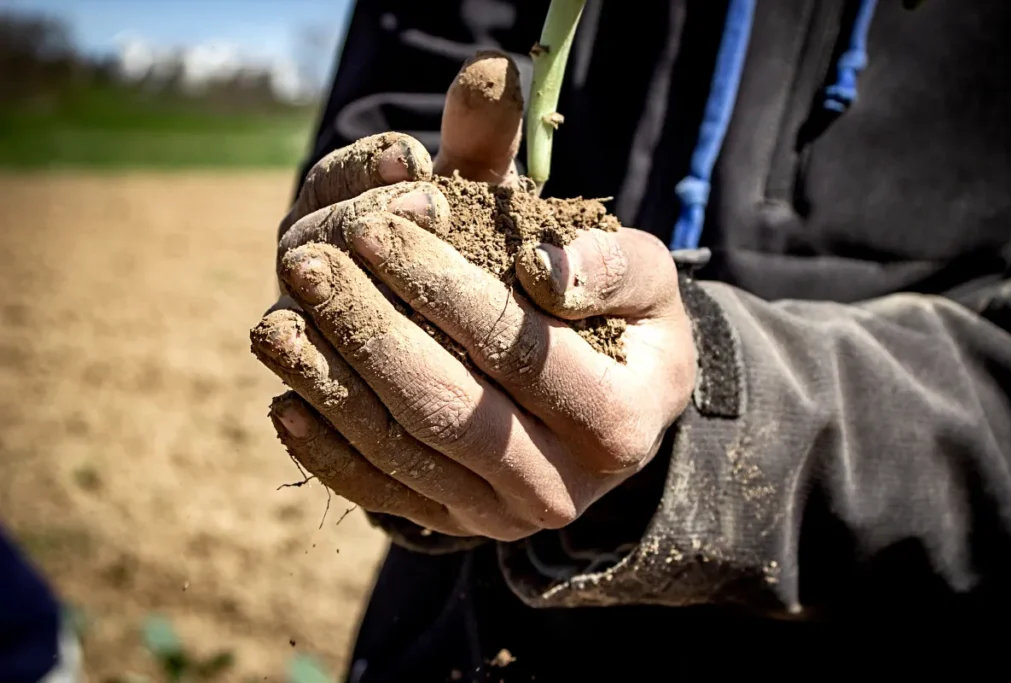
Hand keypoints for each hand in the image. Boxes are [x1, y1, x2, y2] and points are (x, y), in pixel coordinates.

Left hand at [251, 52, 695, 540]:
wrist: (620, 408)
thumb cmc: (631, 327)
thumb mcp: (647, 280)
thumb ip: (610, 266)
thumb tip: (538, 269)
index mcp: (619, 422)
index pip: (517, 351)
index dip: (440, 288)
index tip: (376, 229)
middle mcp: (561, 487)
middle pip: (446, 408)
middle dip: (367, 330)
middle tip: (308, 264)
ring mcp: (504, 516)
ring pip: (403, 454)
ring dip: (330, 387)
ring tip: (276, 323)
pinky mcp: (459, 524)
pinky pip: (384, 495)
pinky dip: (329, 454)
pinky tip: (286, 403)